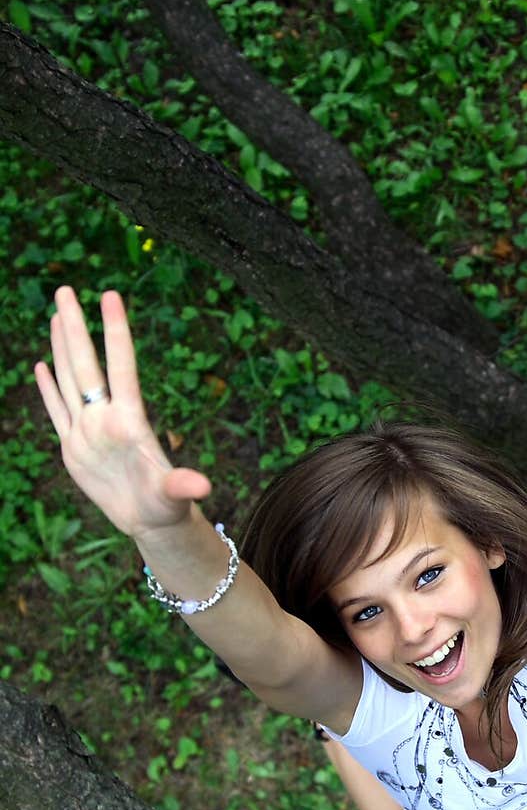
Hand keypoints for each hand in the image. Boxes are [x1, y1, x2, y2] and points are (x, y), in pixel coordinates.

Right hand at [34, 287, 211, 538]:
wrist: (149, 521)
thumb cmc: (166, 506)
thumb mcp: (173, 496)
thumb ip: (182, 485)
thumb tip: (202, 487)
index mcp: (129, 421)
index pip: (120, 367)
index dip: (116, 332)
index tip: (110, 295)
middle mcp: (105, 418)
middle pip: (85, 364)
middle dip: (74, 327)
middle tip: (65, 289)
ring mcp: (87, 431)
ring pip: (69, 379)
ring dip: (61, 347)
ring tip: (56, 313)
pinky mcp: (73, 448)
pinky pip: (56, 411)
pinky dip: (47, 388)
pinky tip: (42, 363)